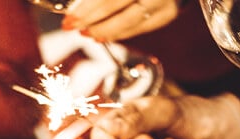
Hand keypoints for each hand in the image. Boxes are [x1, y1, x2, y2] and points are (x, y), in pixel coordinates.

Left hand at [62, 0, 180, 40]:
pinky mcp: (169, 13)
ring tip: (86, 32)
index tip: (70, 15)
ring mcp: (165, 1)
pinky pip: (142, 27)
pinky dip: (121, 33)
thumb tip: (80, 4)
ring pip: (129, 21)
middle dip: (89, 18)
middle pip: (116, 3)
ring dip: (104, 29)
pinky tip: (105, 34)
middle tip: (71, 25)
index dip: (86, 6)